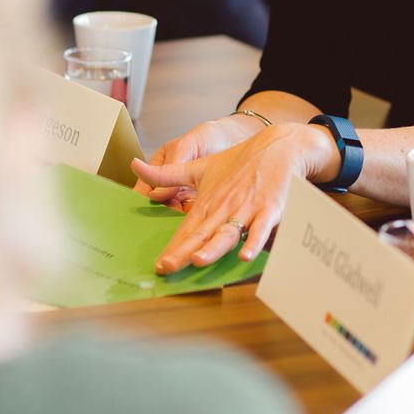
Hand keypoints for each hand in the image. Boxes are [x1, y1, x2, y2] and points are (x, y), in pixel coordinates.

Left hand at [130, 121, 336, 272]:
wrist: (278, 146)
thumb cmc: (239, 161)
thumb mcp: (200, 166)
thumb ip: (167, 174)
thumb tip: (135, 165)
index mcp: (208, 200)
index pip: (187, 228)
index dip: (173, 247)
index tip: (159, 265)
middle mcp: (225, 207)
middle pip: (203, 233)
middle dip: (186, 252)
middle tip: (168, 267)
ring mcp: (248, 208)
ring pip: (229, 232)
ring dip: (215, 246)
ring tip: (199, 260)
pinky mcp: (270, 208)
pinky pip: (261, 228)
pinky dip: (254, 241)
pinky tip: (245, 254)